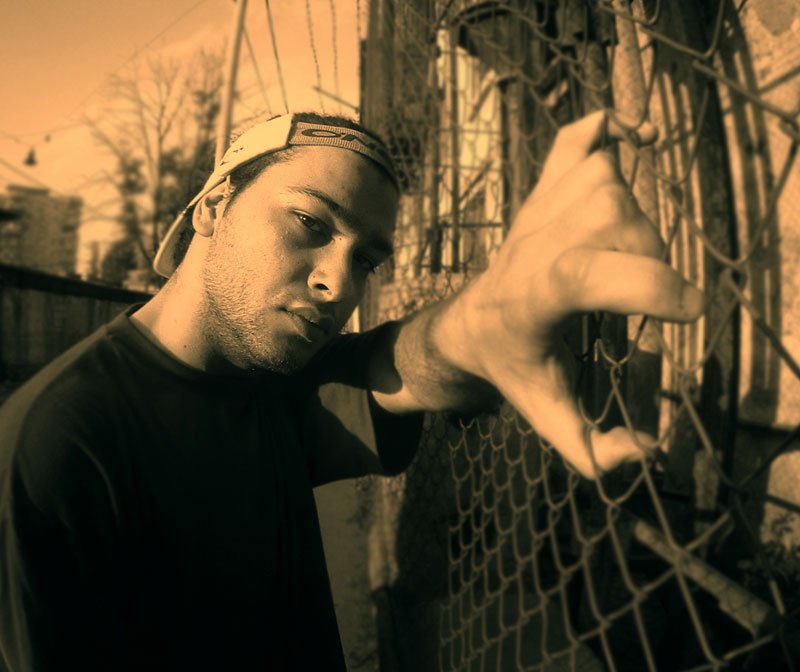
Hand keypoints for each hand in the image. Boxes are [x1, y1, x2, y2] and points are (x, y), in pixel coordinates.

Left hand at [449, 110, 703, 478]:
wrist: (470, 322)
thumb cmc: (513, 365)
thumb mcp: (546, 413)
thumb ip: (591, 449)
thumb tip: (647, 454)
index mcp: (531, 298)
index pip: (584, 271)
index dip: (646, 283)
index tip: (690, 311)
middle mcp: (531, 244)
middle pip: (614, 220)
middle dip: (649, 257)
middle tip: (641, 293)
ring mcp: (535, 210)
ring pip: (607, 181)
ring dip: (635, 215)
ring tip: (625, 253)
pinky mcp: (542, 189)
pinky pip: (573, 143)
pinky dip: (603, 131)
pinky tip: (627, 137)